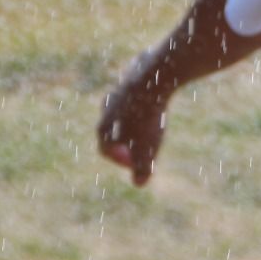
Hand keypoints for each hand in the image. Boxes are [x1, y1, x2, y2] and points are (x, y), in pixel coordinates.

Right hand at [97, 56, 170, 186]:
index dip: (120, 160)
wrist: (153, 78)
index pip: (106, 150)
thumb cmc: (147, 118)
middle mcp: (106, 109)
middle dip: (125, 139)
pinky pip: (136, 93)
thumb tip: (139, 183)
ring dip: (133, 118)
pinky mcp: (131, 77)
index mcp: (104, 127)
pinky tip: (157, 102)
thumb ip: (141, 169)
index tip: (136, 162)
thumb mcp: (147, 149)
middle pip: (112, 128)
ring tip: (149, 122)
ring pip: (122, 109)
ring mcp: (117, 91)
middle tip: (142, 144)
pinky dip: (144, 101)